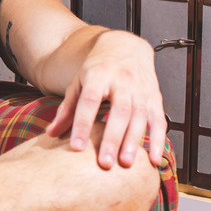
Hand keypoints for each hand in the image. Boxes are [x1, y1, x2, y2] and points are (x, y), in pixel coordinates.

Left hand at [45, 29, 165, 170]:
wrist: (126, 47)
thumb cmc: (98, 69)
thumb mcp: (78, 82)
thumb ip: (66, 109)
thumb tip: (51, 134)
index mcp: (98, 75)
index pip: (89, 101)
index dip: (82, 124)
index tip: (76, 147)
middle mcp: (122, 81)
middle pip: (119, 111)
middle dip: (112, 138)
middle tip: (105, 163)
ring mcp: (141, 89)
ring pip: (140, 117)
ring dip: (134, 142)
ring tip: (126, 163)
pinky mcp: (155, 97)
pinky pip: (159, 120)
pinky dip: (158, 140)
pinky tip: (153, 159)